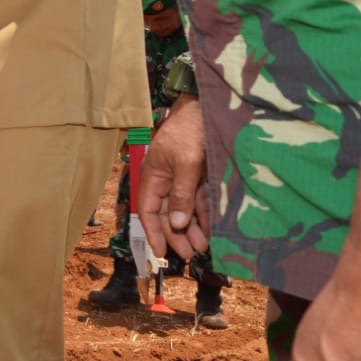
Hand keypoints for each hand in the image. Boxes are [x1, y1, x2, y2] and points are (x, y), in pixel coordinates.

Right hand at [136, 93, 208, 263]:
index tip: (161, 251)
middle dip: (177, 235)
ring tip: (204, 246)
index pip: (148, 209)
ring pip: (186, 210)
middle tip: (189, 254)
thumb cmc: (191, 129)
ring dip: (193, 228)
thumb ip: (181, 193)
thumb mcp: (186, 162)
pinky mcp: (200, 176)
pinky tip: (212, 229)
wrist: (209, 106)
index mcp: (154, 175)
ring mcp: (184, 178)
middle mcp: (167, 179)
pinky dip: (205, 215)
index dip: (153, 231)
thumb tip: (177, 223)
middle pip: (167, 213)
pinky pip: (201, 200)